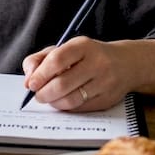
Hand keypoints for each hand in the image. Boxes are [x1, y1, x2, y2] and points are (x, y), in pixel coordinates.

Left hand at [21, 37, 154, 110]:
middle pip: (63, 84)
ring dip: (54, 103)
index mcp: (83, 46)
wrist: (125, 63)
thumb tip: (28, 79)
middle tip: (37, 95)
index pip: (57, 60)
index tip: (31, 84)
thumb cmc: (88, 56)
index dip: (40, 74)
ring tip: (48, 99)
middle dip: (44, 93)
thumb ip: (42, 59)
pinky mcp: (108, 99)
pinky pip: (81, 108)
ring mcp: (105, 82)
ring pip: (71, 99)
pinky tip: (63, 102)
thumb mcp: (66, 48)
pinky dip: (67, 108)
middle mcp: (97, 63)